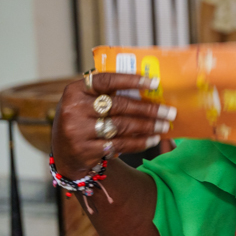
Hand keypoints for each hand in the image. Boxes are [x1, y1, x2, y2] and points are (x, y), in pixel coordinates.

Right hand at [51, 73, 176, 177]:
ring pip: (122, 126)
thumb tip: (149, 89)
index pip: (106, 80)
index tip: (154, 82)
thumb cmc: (84, 121)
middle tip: (170, 112)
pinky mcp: (84, 150)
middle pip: (119, 105)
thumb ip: (108, 95)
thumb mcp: (87, 103)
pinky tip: (152, 139)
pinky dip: (139, 142)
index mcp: (75, 90)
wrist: (66, 155)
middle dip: (148, 109)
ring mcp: (77, 131)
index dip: (131, 80)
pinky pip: (119, 144)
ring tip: (164, 126)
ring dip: (148, 126)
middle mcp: (73, 109)